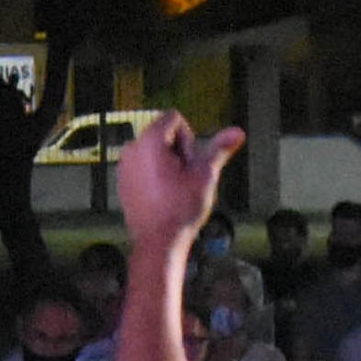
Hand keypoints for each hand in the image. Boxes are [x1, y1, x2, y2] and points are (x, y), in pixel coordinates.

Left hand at [112, 116, 244, 252]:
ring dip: (166, 163)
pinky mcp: (122, 180)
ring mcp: (124, 165)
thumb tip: (237, 133)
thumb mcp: (204, 176)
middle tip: (183, 179)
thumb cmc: (179, 210)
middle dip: (177, 152)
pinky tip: (162, 195)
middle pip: (163, 134)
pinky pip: (142, 166)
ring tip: (173, 189)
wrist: (158, 242)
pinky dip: (153, 174)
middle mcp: (132, 148)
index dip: (188, 139)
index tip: (189, 164)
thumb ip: (219, 149)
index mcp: (150, 141)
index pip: (173, 118)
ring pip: (153, 151)